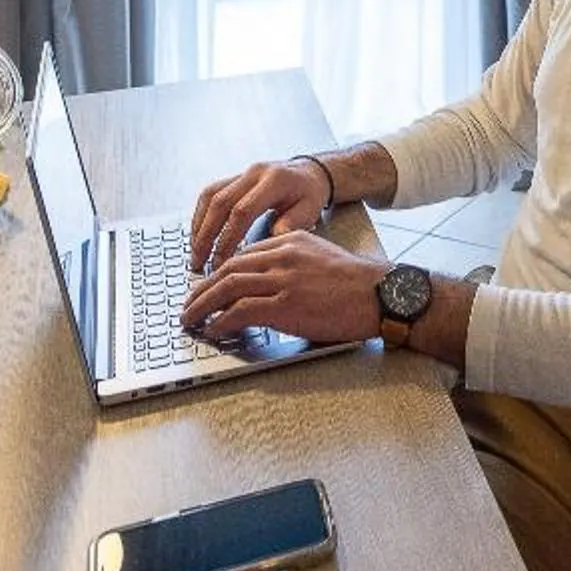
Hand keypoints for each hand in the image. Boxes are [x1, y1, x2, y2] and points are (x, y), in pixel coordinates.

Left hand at [181, 232, 387, 346]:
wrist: (381, 294)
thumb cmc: (357, 283)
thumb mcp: (320, 257)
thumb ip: (293, 261)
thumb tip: (266, 283)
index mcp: (290, 241)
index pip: (242, 255)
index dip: (218, 273)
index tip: (206, 288)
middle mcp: (283, 256)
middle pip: (228, 268)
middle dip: (202, 289)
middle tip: (188, 305)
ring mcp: (283, 280)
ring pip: (228, 287)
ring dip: (203, 305)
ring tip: (191, 319)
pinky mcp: (286, 305)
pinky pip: (241, 310)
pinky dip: (222, 320)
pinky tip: (214, 329)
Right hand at [186, 157, 329, 272]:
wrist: (310, 172)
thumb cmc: (310, 194)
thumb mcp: (309, 211)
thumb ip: (288, 227)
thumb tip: (262, 248)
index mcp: (274, 180)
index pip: (242, 211)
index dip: (228, 239)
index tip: (221, 263)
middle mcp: (254, 173)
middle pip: (219, 203)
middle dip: (206, 236)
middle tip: (198, 263)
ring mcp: (242, 173)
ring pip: (210, 197)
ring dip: (199, 226)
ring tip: (195, 252)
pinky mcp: (233, 178)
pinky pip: (210, 194)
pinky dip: (201, 216)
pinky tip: (198, 235)